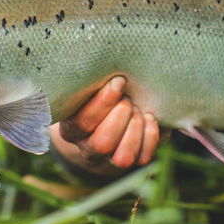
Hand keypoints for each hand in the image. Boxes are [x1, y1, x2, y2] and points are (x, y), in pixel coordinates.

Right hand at [50, 76, 167, 174]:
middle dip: (121, 117)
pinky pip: (143, 158)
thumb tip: (107, 63)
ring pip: (122, 158)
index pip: (82, 121)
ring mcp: (110, 158)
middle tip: (128, 99)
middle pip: (102, 144)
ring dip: (135, 130)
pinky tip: (149, 117)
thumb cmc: (104, 89)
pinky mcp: (133, 160)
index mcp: (72, 126)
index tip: (119, 82)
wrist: (118, 105)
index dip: (104, 101)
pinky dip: (151, 136)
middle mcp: (88, 146)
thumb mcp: (94, 83)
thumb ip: (95, 79)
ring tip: (138, 110)